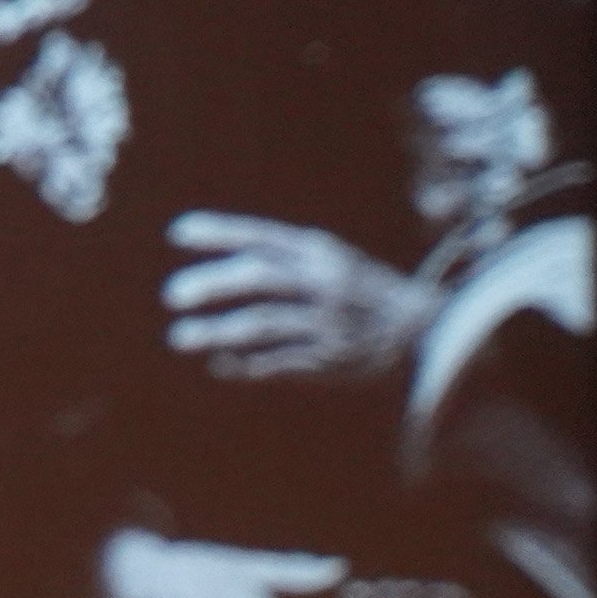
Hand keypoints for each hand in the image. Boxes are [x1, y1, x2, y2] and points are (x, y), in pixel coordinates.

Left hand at [162, 212, 438, 382]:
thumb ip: (278, 257)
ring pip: (264, 324)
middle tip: (172, 294)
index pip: (265, 236)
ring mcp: (328, 322)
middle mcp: (325, 284)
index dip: (221, 232)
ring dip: (218, 331)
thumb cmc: (359, 290)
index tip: (177, 232)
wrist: (425, 330)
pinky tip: (218, 364)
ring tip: (179, 337)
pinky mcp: (331, 360)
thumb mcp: (329, 260)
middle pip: (262, 278)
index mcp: (322, 253)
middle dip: (215, 284)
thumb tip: (215, 259)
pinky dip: (245, 365)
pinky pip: (279, 362)